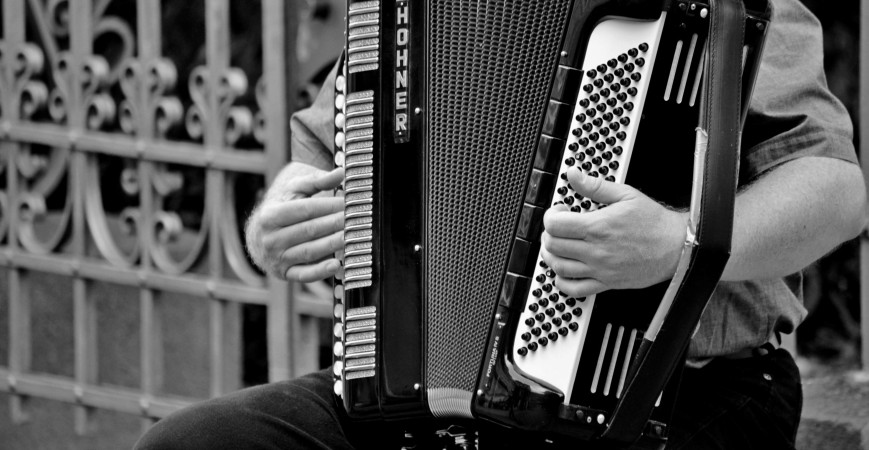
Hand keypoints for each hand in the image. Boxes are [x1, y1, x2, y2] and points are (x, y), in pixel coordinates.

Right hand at [245, 163, 344, 281]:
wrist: (258, 238)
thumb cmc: (282, 209)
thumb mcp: (293, 192)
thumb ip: (317, 181)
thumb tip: (341, 172)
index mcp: (271, 215)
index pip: (305, 210)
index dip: (329, 206)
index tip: (349, 203)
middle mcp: (271, 238)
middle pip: (310, 230)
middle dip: (335, 224)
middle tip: (357, 219)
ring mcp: (277, 258)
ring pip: (309, 251)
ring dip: (332, 245)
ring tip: (352, 237)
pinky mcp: (285, 273)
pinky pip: (304, 275)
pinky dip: (320, 272)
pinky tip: (337, 265)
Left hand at [541, 167, 685, 296]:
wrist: (676, 247)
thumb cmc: (655, 223)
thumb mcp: (626, 195)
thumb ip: (595, 185)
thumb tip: (574, 175)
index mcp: (598, 227)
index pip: (555, 225)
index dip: (551, 215)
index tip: (559, 211)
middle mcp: (596, 251)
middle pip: (553, 245)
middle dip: (549, 233)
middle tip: (558, 226)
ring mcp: (600, 269)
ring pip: (558, 267)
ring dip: (551, 255)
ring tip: (558, 245)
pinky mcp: (606, 283)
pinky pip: (574, 289)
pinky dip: (561, 281)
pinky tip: (564, 270)